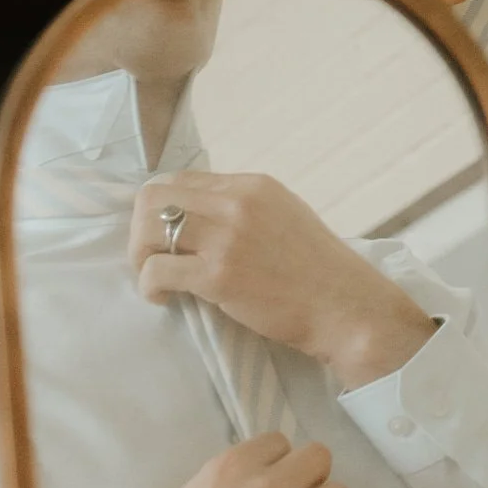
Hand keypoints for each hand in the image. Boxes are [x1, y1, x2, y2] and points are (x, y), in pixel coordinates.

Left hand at [131, 172, 435, 389]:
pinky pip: (157, 270)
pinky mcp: (219, 274)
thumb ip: (245, 210)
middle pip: (154, 197)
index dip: (162, 210)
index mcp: (254, 185)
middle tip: (153, 260)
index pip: (181, 179)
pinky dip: (150, 287)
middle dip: (140, 230)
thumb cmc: (318, 273)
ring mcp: (228, 236)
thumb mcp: (286, 218)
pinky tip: (166, 300)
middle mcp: (238, 201)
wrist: (347, 308)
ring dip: (141, 258)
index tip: (167, 238)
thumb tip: (198, 218)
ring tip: (158, 280)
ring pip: (148, 229)